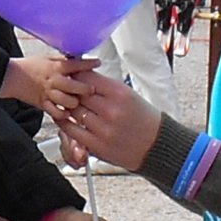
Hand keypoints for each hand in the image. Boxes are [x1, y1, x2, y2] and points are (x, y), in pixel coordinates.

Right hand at [0, 52, 88, 116]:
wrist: (11, 76)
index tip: (98, 62)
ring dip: (75, 103)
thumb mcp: (47, 58)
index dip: (89, 63)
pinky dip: (63, 114)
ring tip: (79, 102)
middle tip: (91, 90)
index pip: (76, 64)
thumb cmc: (29, 66)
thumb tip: (77, 58)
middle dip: (85, 89)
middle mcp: (54, 80)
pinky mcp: (43, 104)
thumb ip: (62, 61)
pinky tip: (68, 112)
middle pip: (75, 86)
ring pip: (68, 101)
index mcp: (55, 67)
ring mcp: (49, 93)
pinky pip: (56, 112)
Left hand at [46, 69, 160, 173]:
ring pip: (72, 111)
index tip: (71, 75)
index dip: (75, 75)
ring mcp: (104, 129)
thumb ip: (103, 86)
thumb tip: (79, 75)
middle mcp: (111, 110)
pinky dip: (65, 122)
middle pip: (77, 93)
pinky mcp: (97, 145)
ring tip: (65, 102)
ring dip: (66, 106)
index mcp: (120, 93)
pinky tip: (64, 117)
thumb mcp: (127, 94)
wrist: (155, 145)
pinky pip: (72, 130)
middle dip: (70, 90)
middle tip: (65, 89)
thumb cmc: (141, 117)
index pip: (87, 78)